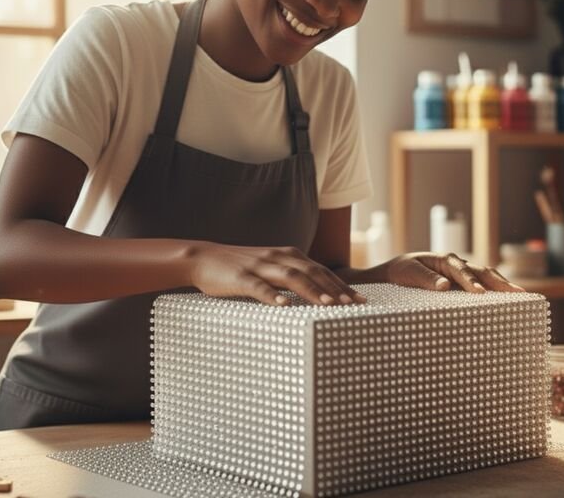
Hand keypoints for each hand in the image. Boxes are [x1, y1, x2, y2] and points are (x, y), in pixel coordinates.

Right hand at [187, 242, 365, 306]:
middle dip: (334, 289)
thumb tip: (318, 295)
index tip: (360, 300)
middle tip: (354, 305)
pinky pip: (259, 288)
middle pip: (312, 273)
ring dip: (312, 291)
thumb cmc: (239, 268)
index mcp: (287, 255)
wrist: (203, 258)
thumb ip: (291, 277)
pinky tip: (285, 306)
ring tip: (330, 306)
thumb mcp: (269, 268)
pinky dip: (273, 296)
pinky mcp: (240, 277)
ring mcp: (259, 266)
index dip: (341, 285)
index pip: (320, 270)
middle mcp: (277, 257)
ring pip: (291, 278)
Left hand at [383, 252, 525, 292]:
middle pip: (483, 271)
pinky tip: (507, 302)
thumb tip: (445, 286)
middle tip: (518, 293)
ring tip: (522, 297)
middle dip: (500, 282)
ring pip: (487, 277)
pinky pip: (482, 285)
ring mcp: (462, 273)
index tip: (480, 293)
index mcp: (444, 260)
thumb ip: (425, 278)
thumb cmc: (402, 271)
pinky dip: (495, 292)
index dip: (471, 282)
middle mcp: (457, 264)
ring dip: (503, 286)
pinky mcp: (463, 284)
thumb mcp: (409, 272)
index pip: (461, 270)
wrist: (397, 272)